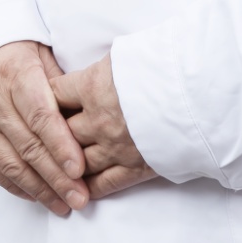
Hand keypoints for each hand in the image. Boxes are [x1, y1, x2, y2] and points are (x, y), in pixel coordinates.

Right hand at [0, 40, 88, 216]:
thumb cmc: (15, 49)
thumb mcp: (41, 50)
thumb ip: (61, 81)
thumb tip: (89, 109)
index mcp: (16, 74)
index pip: (40, 115)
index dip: (60, 144)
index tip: (79, 168)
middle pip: (29, 146)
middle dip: (56, 177)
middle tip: (80, 198)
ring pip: (11, 163)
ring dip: (39, 189)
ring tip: (64, 205)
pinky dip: (16, 186)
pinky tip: (37, 197)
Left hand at [51, 55, 156, 200]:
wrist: (201, 90)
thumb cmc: (168, 63)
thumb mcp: (130, 52)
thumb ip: (107, 65)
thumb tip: (100, 67)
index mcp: (94, 86)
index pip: (56, 94)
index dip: (46, 97)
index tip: (40, 101)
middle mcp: (99, 119)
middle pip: (62, 131)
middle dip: (52, 133)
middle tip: (42, 136)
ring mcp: (115, 147)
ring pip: (76, 161)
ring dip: (66, 165)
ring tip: (57, 167)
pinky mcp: (134, 167)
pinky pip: (103, 184)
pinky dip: (88, 189)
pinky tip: (79, 190)